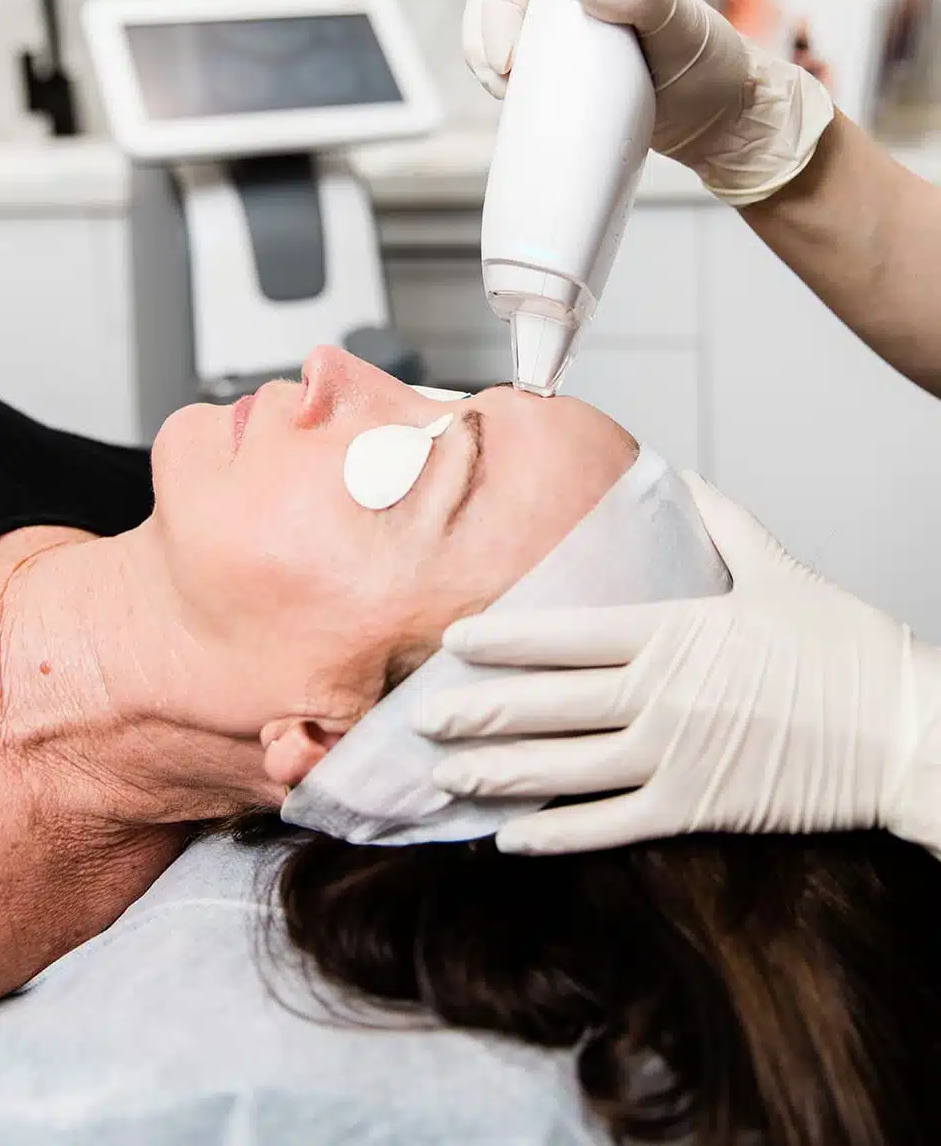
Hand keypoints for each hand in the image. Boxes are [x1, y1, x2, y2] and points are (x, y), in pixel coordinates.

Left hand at [420, 475, 940, 857]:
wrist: (906, 731)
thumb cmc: (844, 648)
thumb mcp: (778, 570)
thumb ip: (719, 521)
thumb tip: (675, 475)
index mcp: (676, 631)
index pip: (567, 634)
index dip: (503, 638)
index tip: (452, 640)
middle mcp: (663, 695)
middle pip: (550, 703)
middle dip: (479, 709)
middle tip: (420, 715)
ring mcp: (677, 757)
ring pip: (566, 768)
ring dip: (501, 773)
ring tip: (447, 775)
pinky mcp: (697, 809)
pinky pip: (612, 826)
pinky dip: (559, 835)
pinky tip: (513, 838)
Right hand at [462, 0, 835, 206]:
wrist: (724, 121)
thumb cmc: (710, 65)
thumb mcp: (682, 25)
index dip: (498, 13)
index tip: (509, 61)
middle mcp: (567, 0)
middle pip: (492, 7)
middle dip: (484, 46)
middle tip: (508, 89)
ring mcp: (559, 42)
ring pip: (495, 44)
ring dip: (487, 71)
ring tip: (512, 103)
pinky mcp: (558, 80)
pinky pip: (512, 79)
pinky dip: (504, 93)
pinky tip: (518, 113)